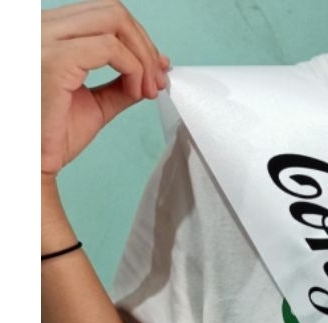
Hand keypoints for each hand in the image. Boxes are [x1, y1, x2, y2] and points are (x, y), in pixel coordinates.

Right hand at [41, 0, 168, 177]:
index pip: (103, 14)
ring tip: (148, 90)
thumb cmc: (51, 138)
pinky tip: (136, 92)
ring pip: (114, 19)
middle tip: (157, 81)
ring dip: (143, 56)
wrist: (31, 163)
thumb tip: (154, 73)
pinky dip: (134, 69)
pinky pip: (111, 48)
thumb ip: (120, 86)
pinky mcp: (55, 60)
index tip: (156, 72)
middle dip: (145, 45)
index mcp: (48, 33)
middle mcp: (42, 27)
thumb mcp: (95, 103)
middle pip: (112, 10)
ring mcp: (45, 39)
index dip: (138, 40)